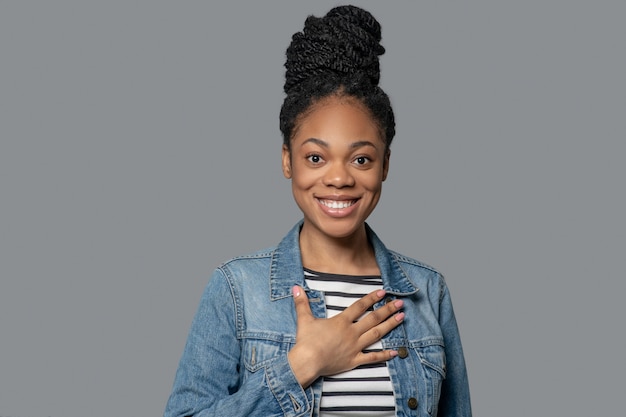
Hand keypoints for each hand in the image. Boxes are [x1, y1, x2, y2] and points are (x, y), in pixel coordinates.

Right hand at [287, 285, 403, 387]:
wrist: (307, 362)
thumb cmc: (305, 341)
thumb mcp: (304, 319)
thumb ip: (302, 302)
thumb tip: (295, 287)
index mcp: (341, 321)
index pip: (360, 306)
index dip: (372, 298)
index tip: (383, 292)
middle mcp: (351, 332)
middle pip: (373, 319)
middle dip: (388, 310)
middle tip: (400, 303)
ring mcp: (355, 347)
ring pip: (376, 334)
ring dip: (390, 326)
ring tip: (402, 318)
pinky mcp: (354, 360)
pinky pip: (372, 358)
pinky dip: (384, 355)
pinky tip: (395, 351)